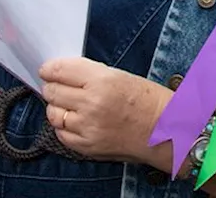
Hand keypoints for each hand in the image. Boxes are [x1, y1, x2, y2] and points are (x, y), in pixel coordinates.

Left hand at [41, 57, 171, 163]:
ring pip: (53, 113)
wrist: (167, 131)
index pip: (60, 70)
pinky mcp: (86, 146)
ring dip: (59, 107)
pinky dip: (65, 127)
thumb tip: (63, 75)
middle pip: (52, 91)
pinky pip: (61, 133)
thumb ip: (90, 75)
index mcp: (102, 80)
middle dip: (54, 87)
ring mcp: (87, 127)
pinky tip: (78, 121)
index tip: (48, 70)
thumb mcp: (121, 76)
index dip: (50, 69)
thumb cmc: (150, 102)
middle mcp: (91, 103)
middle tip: (61, 86)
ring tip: (72, 105)